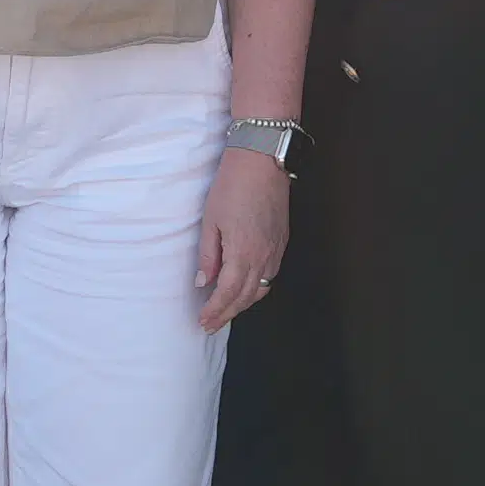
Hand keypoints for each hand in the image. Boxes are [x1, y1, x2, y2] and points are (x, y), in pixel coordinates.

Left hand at [193, 142, 290, 328]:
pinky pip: (271, 275)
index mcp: (243, 253)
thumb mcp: (210, 221)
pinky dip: (258, 289)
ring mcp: (276, 250)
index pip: (228, 293)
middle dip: (227, 314)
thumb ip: (208, 255)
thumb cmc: (233, 186)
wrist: (262, 160)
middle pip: (247, 297)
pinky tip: (247, 289)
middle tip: (210, 325)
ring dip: (243, 304)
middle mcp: (264, 257)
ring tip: (226, 312)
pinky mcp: (281, 241)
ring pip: (262, 289)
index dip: (215, 311)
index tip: (203, 321)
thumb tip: (204, 282)